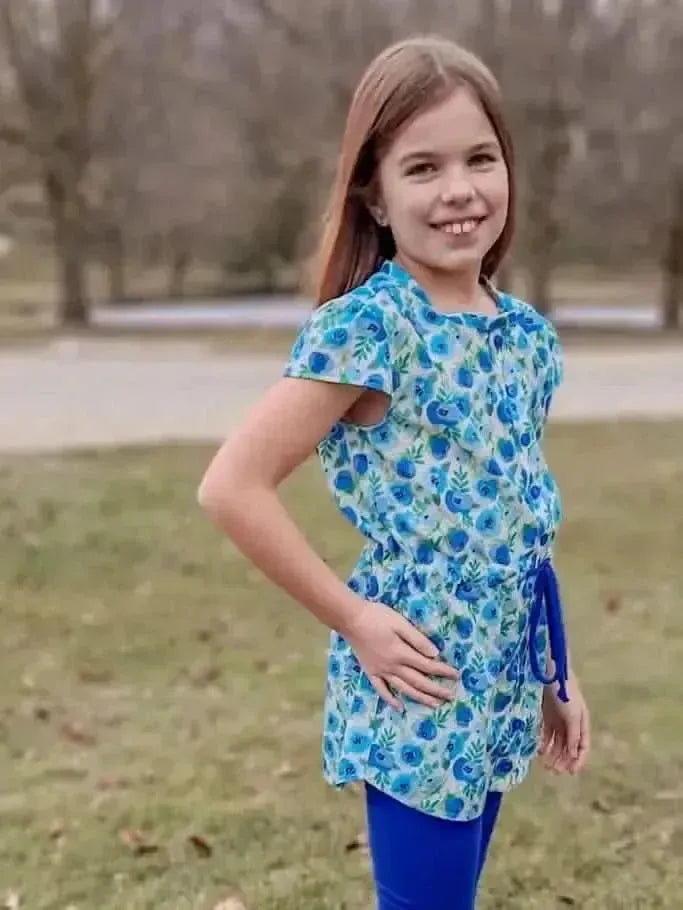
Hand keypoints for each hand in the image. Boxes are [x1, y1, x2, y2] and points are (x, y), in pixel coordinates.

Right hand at [343, 600, 458, 710]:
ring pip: (404, 689)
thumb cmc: (377, 617)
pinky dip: (391, 700)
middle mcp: (393, 667)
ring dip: (420, 698)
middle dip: (436, 690)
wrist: (351, 619)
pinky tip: (399, 707)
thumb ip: (417, 639)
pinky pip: (382, 690)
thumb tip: (435, 654)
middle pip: (419, 681)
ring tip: (434, 705)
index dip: (443, 671)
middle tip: (450, 696)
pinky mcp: (371, 672)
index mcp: (402, 653)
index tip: (456, 676)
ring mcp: (381, 671)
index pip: (427, 666)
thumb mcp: (400, 623)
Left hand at [539, 673, 590, 773]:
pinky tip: (539, 751)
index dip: (578, 760)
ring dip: (552, 754)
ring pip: (556, 742)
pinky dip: (543, 743)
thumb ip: (573, 735)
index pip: (582, 746)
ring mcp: (558, 719)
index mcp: (582, 723)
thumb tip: (574, 755)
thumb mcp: (573, 715)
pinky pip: (545, 733)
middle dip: (562, 760)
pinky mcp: (546, 715)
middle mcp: (571, 723)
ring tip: (545, 765)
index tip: (570, 773)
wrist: (550, 673)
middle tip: (553, 771)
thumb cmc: (565, 693)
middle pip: (568, 746)